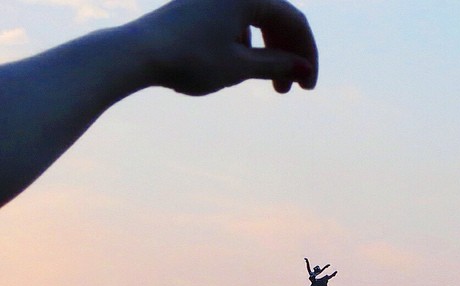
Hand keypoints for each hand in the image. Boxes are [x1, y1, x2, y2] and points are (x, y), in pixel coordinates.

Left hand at [134, 0, 317, 94]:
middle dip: (289, 55)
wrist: (137, 53)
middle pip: (278, 19)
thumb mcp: (239, 66)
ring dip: (269, 54)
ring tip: (269, 85)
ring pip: (257, 22)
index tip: (308, 87)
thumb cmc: (190, 59)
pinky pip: (237, 23)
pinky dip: (248, 47)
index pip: (294, 21)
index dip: (307, 56)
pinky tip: (240, 68)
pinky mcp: (201, 7)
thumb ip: (275, 65)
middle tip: (290, 89)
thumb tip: (302, 68)